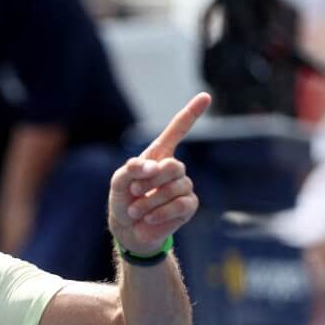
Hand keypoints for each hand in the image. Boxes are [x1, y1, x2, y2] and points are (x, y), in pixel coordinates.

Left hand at [109, 93, 210, 254]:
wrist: (128, 228)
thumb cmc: (123, 200)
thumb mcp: (118, 182)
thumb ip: (131, 169)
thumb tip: (153, 166)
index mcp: (158, 155)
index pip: (177, 131)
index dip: (191, 114)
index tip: (205, 96)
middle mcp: (174, 168)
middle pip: (173, 166)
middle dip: (150, 181)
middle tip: (133, 191)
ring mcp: (183, 186)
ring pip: (176, 187)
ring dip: (149, 201)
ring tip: (135, 210)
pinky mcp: (188, 206)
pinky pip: (181, 204)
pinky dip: (161, 212)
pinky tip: (149, 218)